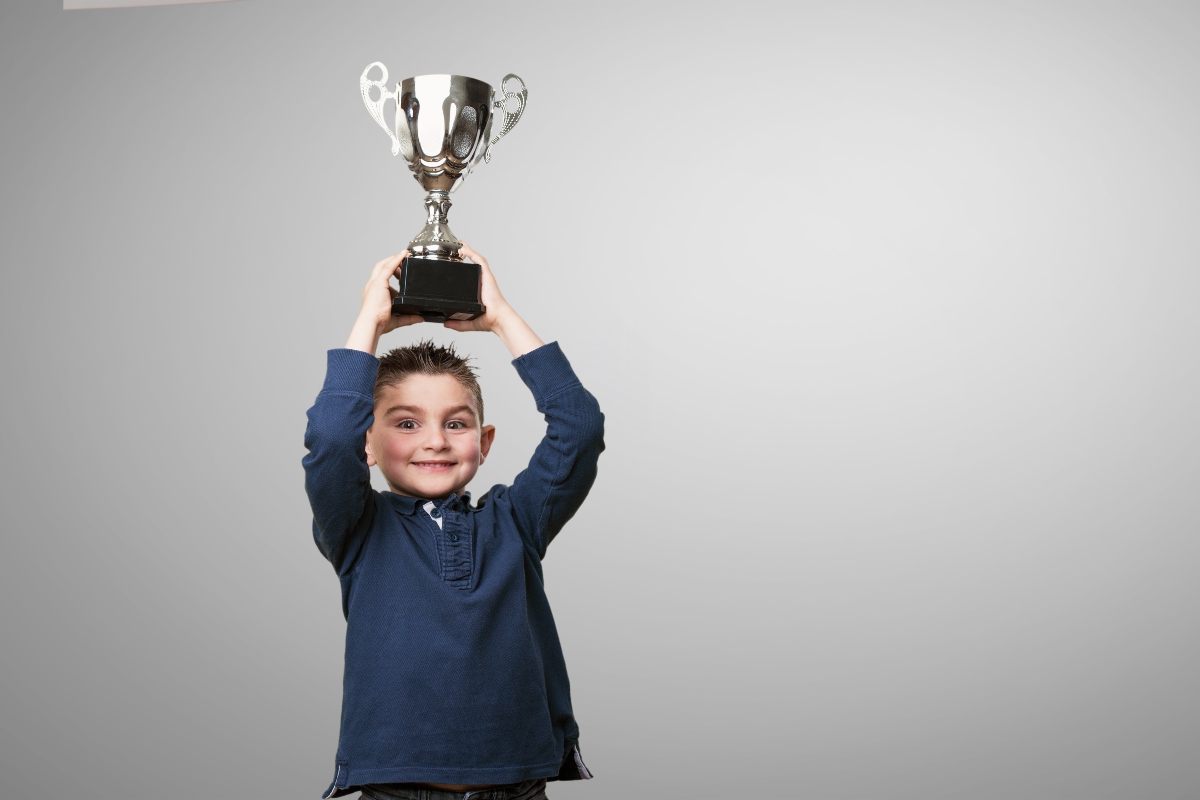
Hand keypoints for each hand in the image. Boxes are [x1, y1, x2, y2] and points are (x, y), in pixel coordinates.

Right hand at [363, 251, 423, 333]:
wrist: (372, 324)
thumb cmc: (379, 323)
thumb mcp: (398, 318)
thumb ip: (409, 317)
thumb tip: (420, 318)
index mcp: (375, 293)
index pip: (383, 277)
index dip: (392, 272)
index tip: (401, 270)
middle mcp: (373, 286)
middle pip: (381, 268)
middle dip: (392, 262)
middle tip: (405, 260)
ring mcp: (374, 283)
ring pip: (384, 265)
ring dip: (394, 258)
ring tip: (405, 254)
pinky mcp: (378, 282)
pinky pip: (388, 267)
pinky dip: (396, 259)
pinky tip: (404, 254)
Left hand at [443, 243, 543, 357]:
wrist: (498, 319)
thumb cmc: (489, 320)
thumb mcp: (469, 322)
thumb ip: (457, 324)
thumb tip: (446, 324)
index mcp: (479, 290)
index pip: (472, 273)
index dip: (465, 264)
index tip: (458, 259)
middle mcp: (482, 281)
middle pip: (474, 263)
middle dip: (467, 253)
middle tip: (457, 246)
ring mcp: (485, 278)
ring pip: (477, 259)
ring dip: (469, 250)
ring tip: (460, 244)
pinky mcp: (487, 276)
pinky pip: (479, 261)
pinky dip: (472, 253)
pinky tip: (463, 248)